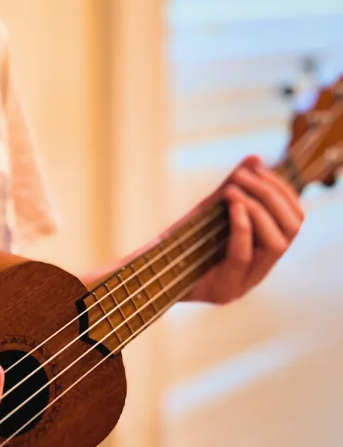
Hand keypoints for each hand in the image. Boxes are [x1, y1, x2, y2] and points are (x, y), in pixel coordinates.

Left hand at [187, 155, 303, 304]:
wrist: (150, 272)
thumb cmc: (181, 241)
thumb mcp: (211, 210)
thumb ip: (234, 187)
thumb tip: (255, 158)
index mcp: (264, 253)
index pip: (294, 219)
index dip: (283, 191)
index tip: (259, 168)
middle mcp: (261, 270)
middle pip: (292, 229)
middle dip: (271, 195)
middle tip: (244, 175)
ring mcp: (245, 282)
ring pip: (276, 244)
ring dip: (258, 209)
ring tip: (233, 190)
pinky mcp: (225, 289)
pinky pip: (243, 254)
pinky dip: (241, 226)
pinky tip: (232, 205)